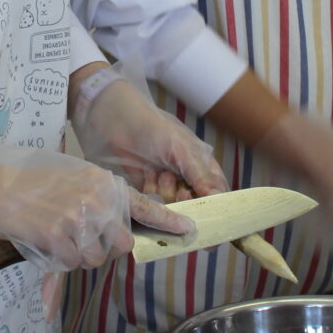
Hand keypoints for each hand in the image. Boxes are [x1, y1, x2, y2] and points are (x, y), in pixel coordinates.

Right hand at [0, 139, 190, 271]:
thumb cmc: (34, 182)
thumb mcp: (74, 179)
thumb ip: (100, 202)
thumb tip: (121, 232)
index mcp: (104, 183)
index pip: (144, 206)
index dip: (168, 221)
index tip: (189, 229)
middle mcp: (98, 201)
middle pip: (122, 243)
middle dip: (106, 247)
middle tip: (81, 234)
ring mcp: (80, 220)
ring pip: (98, 257)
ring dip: (82, 254)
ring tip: (60, 232)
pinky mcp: (61, 238)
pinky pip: (75, 263)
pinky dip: (63, 259)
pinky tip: (49, 239)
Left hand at [71, 67, 227, 202]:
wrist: (116, 121)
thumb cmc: (153, 127)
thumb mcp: (181, 149)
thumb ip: (199, 174)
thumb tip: (216, 197)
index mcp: (201, 164)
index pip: (216, 192)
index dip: (212, 204)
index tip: (204, 211)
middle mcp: (186, 176)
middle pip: (194, 203)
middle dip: (184, 199)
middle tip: (177, 192)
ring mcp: (166, 183)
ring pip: (172, 206)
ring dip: (165, 193)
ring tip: (158, 174)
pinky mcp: (146, 189)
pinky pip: (153, 204)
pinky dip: (150, 195)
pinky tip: (146, 178)